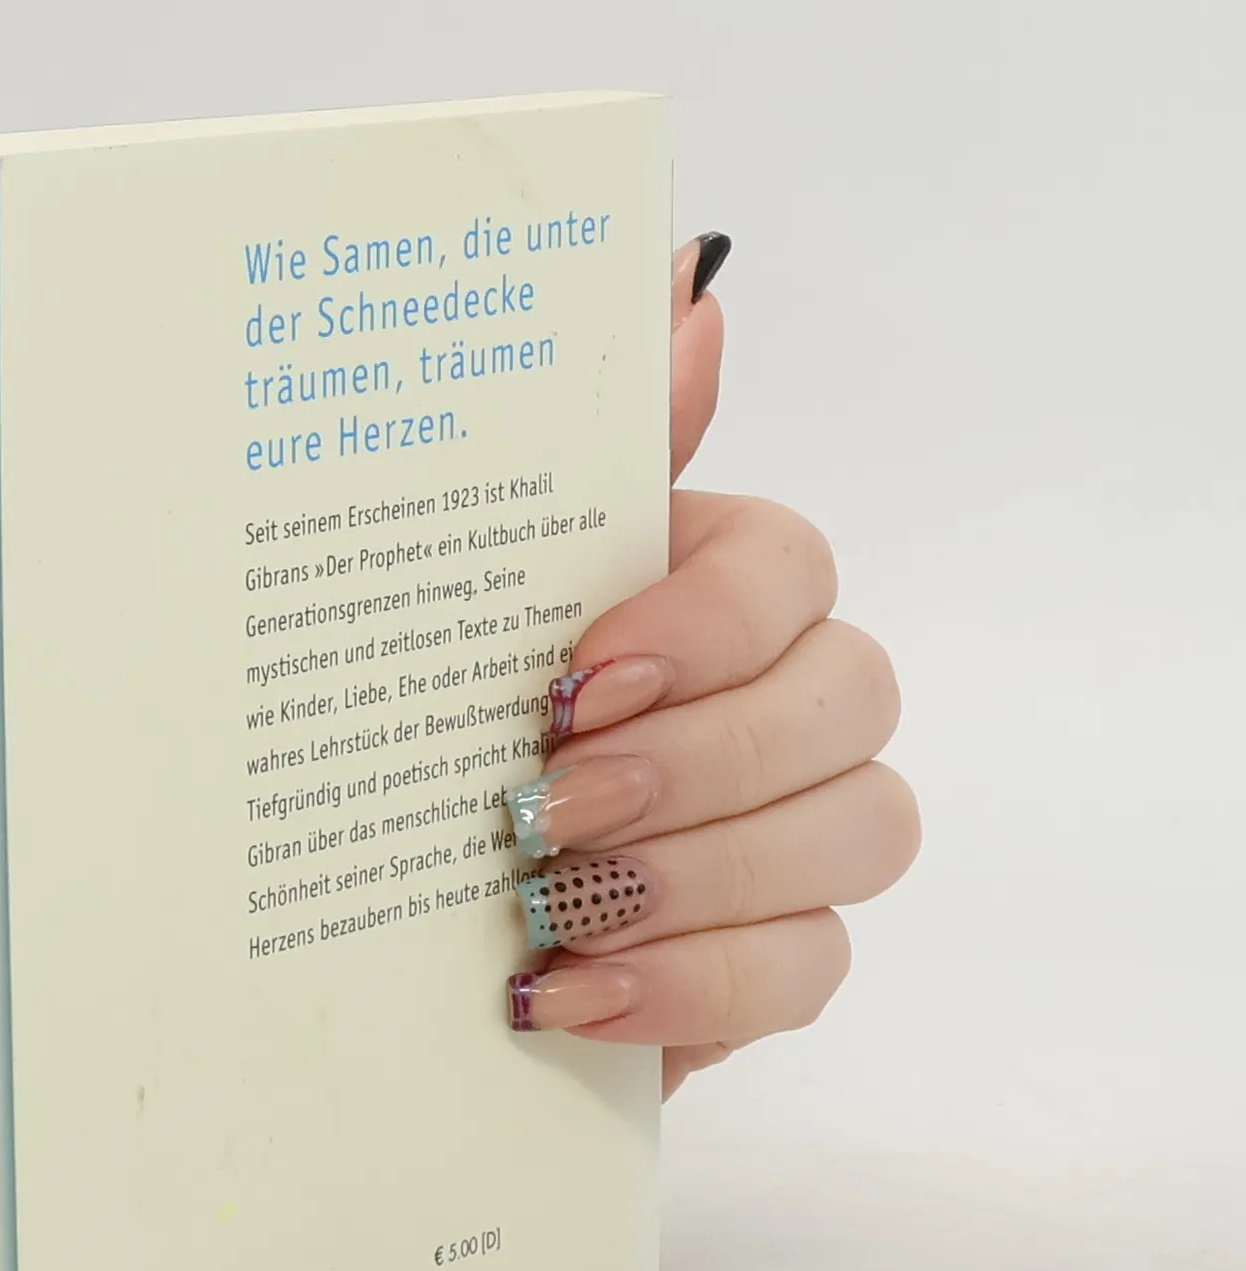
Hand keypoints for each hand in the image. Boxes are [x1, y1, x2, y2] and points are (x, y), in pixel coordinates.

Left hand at [503, 236, 920, 1097]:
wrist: (406, 899)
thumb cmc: (456, 715)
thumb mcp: (492, 583)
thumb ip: (604, 446)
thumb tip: (689, 279)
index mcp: (724, 589)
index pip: (791, 571)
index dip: (704, 624)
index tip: (573, 678)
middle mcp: (793, 699)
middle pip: (850, 698)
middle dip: (699, 758)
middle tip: (549, 801)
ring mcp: (803, 834)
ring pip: (864, 833)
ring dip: (702, 873)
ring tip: (558, 902)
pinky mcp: (779, 955)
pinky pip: (811, 969)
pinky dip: (696, 985)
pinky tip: (575, 991)